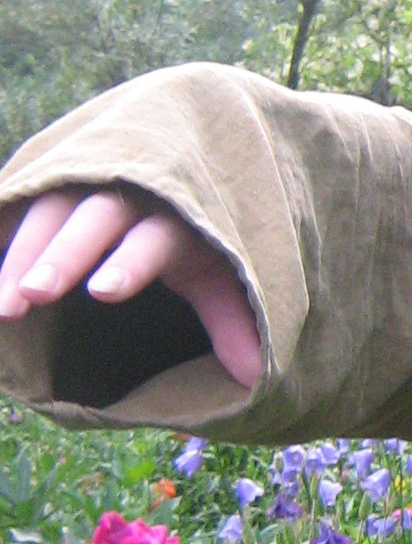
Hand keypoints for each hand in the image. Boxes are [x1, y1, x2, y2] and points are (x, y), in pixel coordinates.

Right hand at [0, 188, 261, 389]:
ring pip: (53, 210)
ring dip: (23, 255)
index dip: (130, 263)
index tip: (102, 294)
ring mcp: (92, 181)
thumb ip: (233, 318)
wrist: (188, 167)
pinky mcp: (59, 182)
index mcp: (182, 218)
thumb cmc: (199, 239)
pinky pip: (26, 201)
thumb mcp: (223, 275)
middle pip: (96, 219)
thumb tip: (255, 376)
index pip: (156, 237)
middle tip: (32, 296)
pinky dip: (3, 225)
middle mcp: (135, 192)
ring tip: (2, 307)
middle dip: (64, 255)